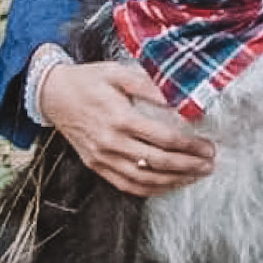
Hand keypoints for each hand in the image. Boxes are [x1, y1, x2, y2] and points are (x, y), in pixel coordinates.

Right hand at [37, 59, 215, 196]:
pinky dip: (150, 190)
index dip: (190, 146)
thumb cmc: (89, 80)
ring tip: (195, 176)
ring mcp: (102, 158)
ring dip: (173, 181)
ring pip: (144, 179)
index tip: (208, 146)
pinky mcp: (96, 166)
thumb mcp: (119, 73)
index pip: (163, 139)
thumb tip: (179, 99)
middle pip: (158, 162)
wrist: (53, 94)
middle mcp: (111, 143)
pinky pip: (126, 185)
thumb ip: (150, 86)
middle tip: (209, 164)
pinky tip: (168, 185)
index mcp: (120, 118)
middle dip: (188, 166)